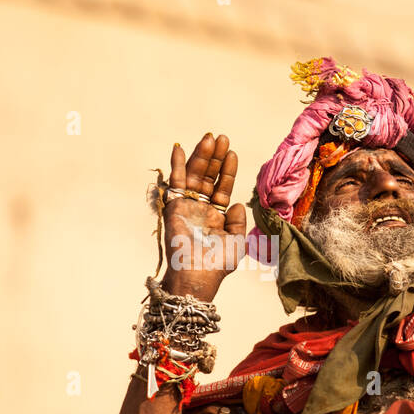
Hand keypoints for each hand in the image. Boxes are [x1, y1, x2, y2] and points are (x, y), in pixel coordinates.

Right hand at [160, 134, 248, 302]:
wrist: (197, 275)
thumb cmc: (217, 264)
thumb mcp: (237, 242)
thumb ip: (239, 222)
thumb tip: (238, 204)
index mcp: (216, 216)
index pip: (222, 187)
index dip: (227, 171)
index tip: (232, 153)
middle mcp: (201, 208)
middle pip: (209, 176)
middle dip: (215, 158)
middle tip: (222, 138)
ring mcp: (187, 205)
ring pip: (194, 175)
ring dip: (201, 157)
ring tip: (209, 139)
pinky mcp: (174, 206)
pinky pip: (175, 182)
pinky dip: (176, 164)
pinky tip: (180, 148)